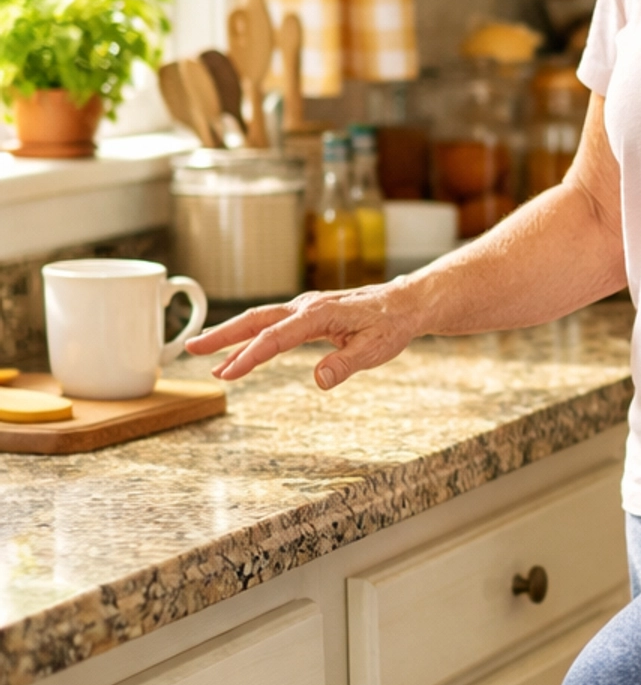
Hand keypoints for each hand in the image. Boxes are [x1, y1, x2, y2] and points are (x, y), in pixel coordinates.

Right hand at [185, 279, 426, 390]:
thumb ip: (345, 364)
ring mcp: (304, 309)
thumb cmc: (391, 325)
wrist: (404, 303)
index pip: (276, 337)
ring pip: (259, 320)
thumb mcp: (375, 349)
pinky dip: (250, 337)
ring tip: (202, 352)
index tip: (228, 372)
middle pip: (255, 320)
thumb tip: (320, 380)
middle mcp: (306, 307)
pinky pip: (271, 325)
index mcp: (319, 314)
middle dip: (222, 336)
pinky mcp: (307, 314)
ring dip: (230, 336)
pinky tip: (238, 353)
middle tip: (191, 349)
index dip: (250, 355)